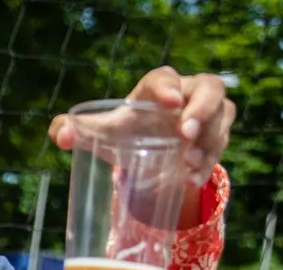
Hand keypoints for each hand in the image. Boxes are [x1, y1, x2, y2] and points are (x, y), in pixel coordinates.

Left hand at [50, 67, 234, 186]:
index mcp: (155, 88)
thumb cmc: (125, 133)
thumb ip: (76, 131)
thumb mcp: (101, 134)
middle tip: (186, 135)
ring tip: (186, 164)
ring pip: (221, 117)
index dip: (168, 86)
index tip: (168, 102)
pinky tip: (191, 178)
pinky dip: (209, 162)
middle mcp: (187, 92)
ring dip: (207, 142)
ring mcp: (208, 111)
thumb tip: (60, 136)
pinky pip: (223, 142)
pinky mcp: (218, 131)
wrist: (147, 151)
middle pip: (210, 87)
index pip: (165, 77)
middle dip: (202, 109)